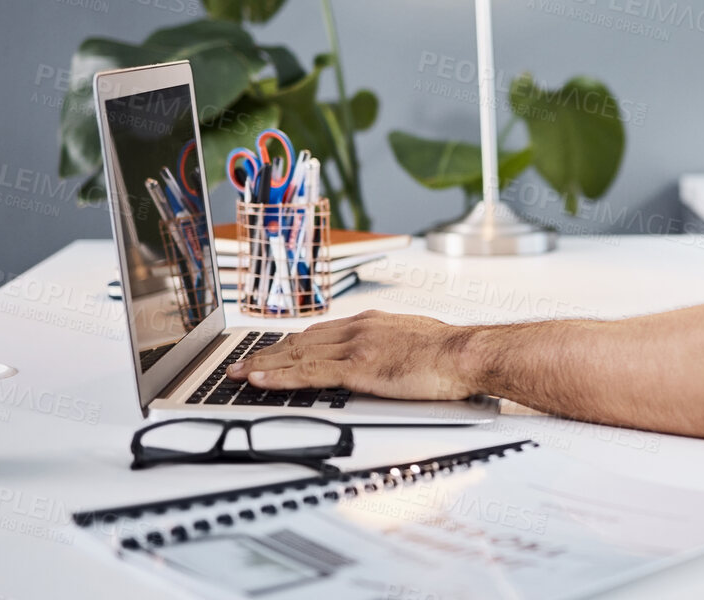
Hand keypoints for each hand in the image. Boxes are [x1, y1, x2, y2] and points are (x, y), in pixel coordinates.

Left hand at [226, 310, 476, 399]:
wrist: (465, 354)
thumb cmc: (449, 352)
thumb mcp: (413, 341)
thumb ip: (391, 348)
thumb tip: (386, 360)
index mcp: (370, 322)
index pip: (318, 333)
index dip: (289, 344)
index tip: (271, 352)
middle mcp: (358, 328)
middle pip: (300, 341)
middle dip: (267, 354)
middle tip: (240, 364)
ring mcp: (356, 347)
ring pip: (296, 355)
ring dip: (263, 366)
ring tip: (238, 375)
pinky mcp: (358, 368)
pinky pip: (308, 373)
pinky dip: (279, 377)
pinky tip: (260, 382)